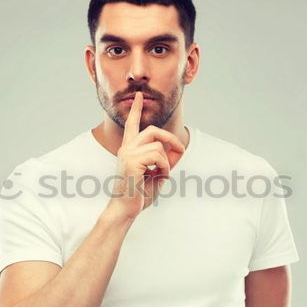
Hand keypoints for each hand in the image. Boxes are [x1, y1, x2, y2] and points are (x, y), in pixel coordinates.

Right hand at [106, 91, 185, 218]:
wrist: (125, 210)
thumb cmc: (138, 195)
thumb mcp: (157, 175)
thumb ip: (167, 161)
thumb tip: (179, 149)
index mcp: (129, 149)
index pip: (132, 125)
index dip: (136, 110)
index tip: (138, 96)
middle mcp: (126, 148)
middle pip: (154, 130)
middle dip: (171, 139)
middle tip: (181, 151)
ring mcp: (127, 153)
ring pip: (159, 146)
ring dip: (167, 162)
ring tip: (161, 175)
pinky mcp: (132, 161)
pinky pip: (158, 156)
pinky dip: (165, 167)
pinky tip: (159, 177)